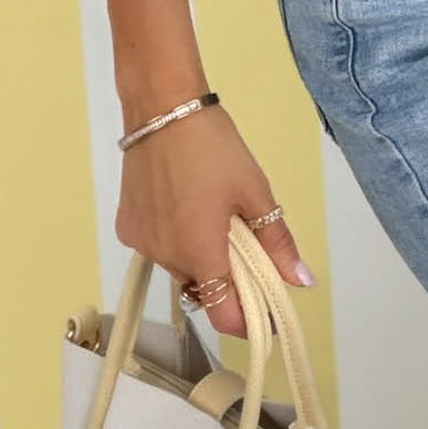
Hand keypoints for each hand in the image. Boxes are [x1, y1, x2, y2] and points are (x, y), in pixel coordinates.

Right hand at [115, 100, 314, 339]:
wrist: (162, 108)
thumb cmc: (215, 147)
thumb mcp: (255, 191)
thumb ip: (276, 241)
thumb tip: (301, 281)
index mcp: (200, 254)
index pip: (224, 315)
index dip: (249, 320)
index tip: (266, 308)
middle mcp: (165, 258)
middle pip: (203, 288)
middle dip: (226, 275)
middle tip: (242, 239)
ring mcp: (142, 244)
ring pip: (179, 266)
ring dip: (199, 254)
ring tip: (210, 211)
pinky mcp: (126, 227)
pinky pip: (158, 246)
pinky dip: (174, 237)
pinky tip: (182, 202)